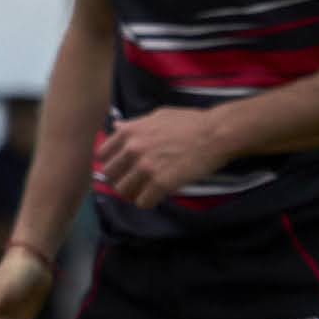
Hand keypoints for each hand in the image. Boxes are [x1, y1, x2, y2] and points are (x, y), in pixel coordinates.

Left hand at [91, 108, 223, 209]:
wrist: (215, 134)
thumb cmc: (190, 122)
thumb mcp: (157, 116)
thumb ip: (135, 124)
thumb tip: (117, 126)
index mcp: (129, 132)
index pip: (103, 154)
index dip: (111, 163)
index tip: (120, 168)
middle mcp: (132, 149)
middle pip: (109, 174)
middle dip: (119, 179)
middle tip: (132, 182)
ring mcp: (146, 167)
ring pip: (123, 191)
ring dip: (132, 193)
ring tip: (143, 192)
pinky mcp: (161, 183)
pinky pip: (143, 202)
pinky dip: (147, 202)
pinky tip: (155, 198)